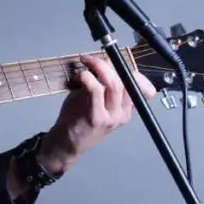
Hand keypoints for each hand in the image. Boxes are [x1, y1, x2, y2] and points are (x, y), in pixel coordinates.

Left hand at [39, 55, 156, 173]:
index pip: (137, 84)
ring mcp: (110, 117)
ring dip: (98, 67)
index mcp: (125, 109)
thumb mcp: (96, 101)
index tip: (110, 59)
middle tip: (92, 59)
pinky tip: (82, 76)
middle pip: (125, 81)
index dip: (125, 68)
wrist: (66, 144)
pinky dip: (88, 78)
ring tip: (86, 63)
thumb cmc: (78, 120)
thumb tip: (103, 63)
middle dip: (107, 64)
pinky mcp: (96, 117)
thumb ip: (103, 85)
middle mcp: (122, 114)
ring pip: (113, 84)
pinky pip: (96, 90)